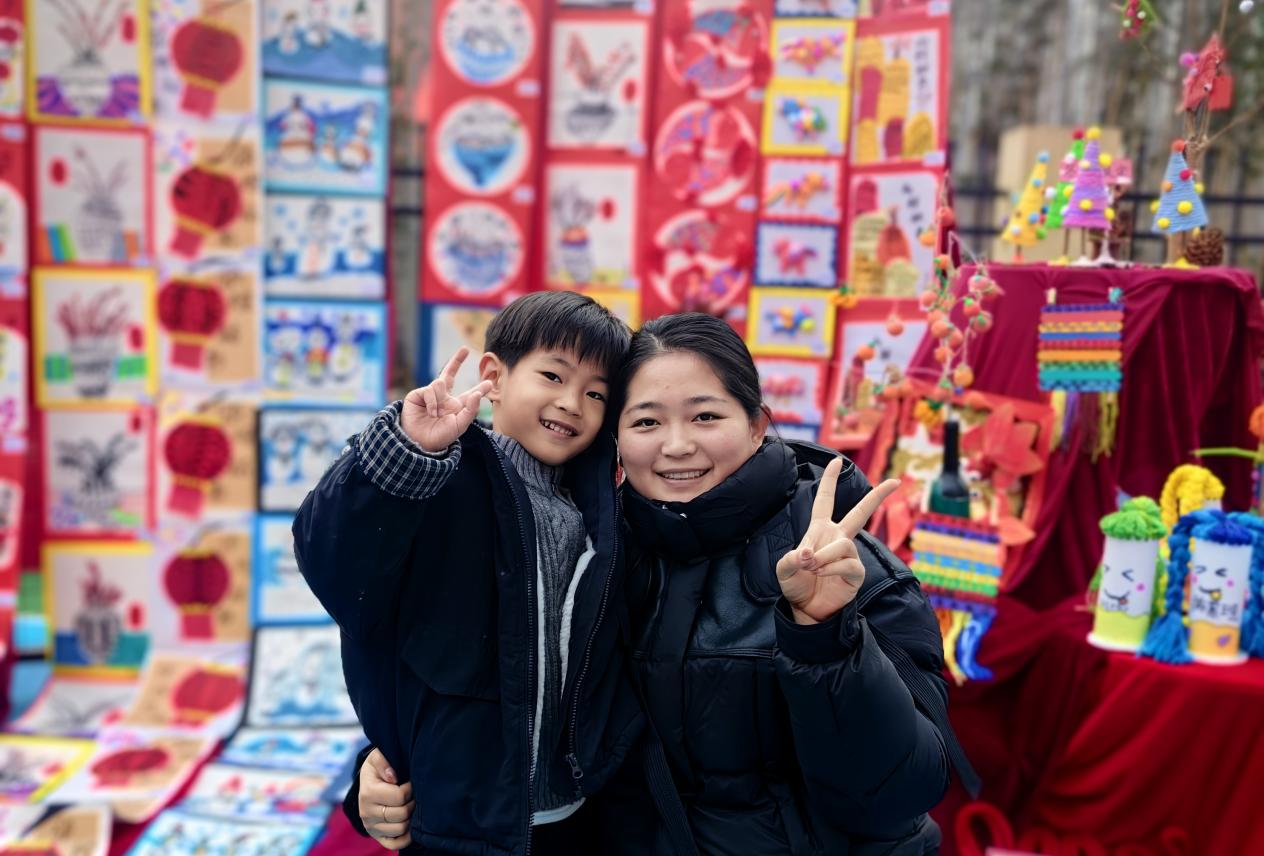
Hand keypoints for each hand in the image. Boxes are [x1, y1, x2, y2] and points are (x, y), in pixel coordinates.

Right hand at [358, 748, 414, 849]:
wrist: (369, 782)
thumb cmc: (378, 768)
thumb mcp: (377, 757)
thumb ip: (383, 761)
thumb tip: (392, 777)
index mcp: (368, 793)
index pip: (400, 796)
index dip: (410, 789)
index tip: (410, 783)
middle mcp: (367, 813)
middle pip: (402, 814)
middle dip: (412, 802)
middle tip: (413, 795)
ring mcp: (371, 827)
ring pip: (401, 829)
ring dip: (411, 818)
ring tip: (410, 805)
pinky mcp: (377, 836)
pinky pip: (394, 844)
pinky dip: (406, 837)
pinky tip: (410, 825)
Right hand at [401, 347, 492, 452]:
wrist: (420, 443)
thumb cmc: (441, 437)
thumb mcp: (460, 425)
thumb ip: (470, 409)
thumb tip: (477, 394)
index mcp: (456, 406)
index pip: (470, 394)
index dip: (480, 388)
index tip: (490, 383)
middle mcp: (443, 398)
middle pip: (449, 374)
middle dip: (456, 361)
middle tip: (464, 349)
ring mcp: (430, 395)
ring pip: (440, 382)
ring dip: (440, 398)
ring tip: (436, 414)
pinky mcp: (418, 395)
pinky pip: (430, 389)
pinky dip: (433, 401)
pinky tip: (431, 413)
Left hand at [776, 458, 898, 624]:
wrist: (806, 610)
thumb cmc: (796, 584)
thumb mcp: (784, 568)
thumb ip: (791, 558)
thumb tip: (809, 554)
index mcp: (820, 530)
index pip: (825, 501)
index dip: (829, 481)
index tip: (836, 461)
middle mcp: (839, 537)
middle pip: (861, 512)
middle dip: (878, 496)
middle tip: (896, 481)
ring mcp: (850, 554)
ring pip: (843, 545)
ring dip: (823, 556)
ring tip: (811, 567)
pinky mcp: (856, 572)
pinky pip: (848, 563)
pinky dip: (830, 568)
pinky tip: (822, 574)